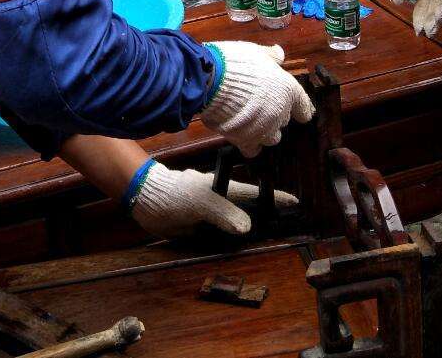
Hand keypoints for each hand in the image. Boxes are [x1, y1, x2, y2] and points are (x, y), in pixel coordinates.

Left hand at [127, 160, 297, 237]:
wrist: (145, 201)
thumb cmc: (174, 193)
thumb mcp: (201, 201)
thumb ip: (224, 213)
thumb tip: (247, 228)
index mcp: (225, 189)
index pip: (256, 194)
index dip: (275, 198)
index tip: (296, 203)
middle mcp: (221, 202)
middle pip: (249, 212)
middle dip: (266, 219)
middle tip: (286, 228)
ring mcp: (212, 217)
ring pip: (236, 227)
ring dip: (248, 235)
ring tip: (268, 243)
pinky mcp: (201, 230)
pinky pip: (220, 239)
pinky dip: (230, 244)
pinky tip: (239, 251)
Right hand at [200, 41, 314, 157]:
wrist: (211, 81)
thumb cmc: (235, 63)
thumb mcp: (256, 52)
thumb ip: (270, 56)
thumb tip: (279, 54)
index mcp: (287, 90)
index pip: (304, 107)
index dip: (301, 109)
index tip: (299, 112)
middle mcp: (280, 112)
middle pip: (284, 121)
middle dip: (275, 115)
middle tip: (260, 105)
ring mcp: (264, 129)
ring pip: (272, 138)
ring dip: (264, 131)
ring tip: (251, 122)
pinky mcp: (246, 140)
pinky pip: (253, 149)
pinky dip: (249, 144)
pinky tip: (241, 135)